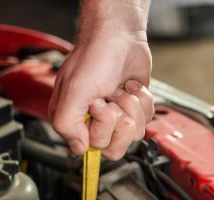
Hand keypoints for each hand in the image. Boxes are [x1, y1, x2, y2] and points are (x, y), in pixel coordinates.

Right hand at [49, 28, 153, 159]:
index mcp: (72, 120)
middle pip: (115, 148)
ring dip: (131, 107)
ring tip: (120, 89)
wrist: (120, 36)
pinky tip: (130, 86)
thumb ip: (67, 124)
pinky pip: (146, 120)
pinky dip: (142, 101)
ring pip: (133, 134)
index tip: (98, 106)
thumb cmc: (94, 57)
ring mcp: (116, 116)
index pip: (92, 148)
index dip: (100, 130)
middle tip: (112, 98)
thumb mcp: (74, 91)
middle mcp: (94, 121)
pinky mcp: (133, 109)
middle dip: (120, 120)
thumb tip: (79, 149)